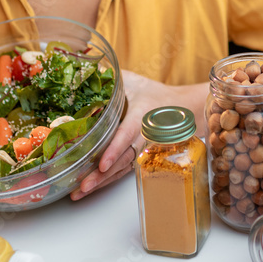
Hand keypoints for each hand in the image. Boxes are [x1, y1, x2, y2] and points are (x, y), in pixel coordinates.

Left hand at [70, 70, 206, 200]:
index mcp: (141, 116)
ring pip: (121, 170)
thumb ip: (110, 77)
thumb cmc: (155, 94)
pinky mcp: (139, 158)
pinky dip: (107, 181)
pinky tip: (91, 188)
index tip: (102, 164)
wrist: (182, 109)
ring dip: (101, 183)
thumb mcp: (133, 81)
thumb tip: (83, 68)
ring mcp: (142, 150)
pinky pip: (123, 171)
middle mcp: (142, 137)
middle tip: (82, 187)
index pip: (126, 135)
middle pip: (122, 160)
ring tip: (80, 193)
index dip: (114, 150)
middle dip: (102, 175)